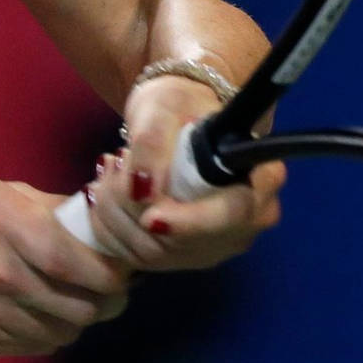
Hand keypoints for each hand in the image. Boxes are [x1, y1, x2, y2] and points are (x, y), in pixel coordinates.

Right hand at [0, 180, 131, 355]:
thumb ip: (48, 207)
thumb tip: (100, 217)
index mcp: (9, 224)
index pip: (83, 263)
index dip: (114, 274)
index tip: (125, 270)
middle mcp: (2, 271)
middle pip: (81, 305)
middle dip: (106, 301)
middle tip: (110, 291)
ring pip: (63, 331)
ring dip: (78, 319)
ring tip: (75, 301)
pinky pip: (35, 345)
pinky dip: (49, 333)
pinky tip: (42, 314)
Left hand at [84, 74, 283, 269]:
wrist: (175, 119)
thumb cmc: (180, 106)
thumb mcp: (165, 105)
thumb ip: (153, 142)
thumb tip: (141, 190)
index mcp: (261, 180)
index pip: (233, 214)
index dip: (192, 222)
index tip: (151, 217)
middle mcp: (245, 224)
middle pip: (185, 242)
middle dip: (134, 209)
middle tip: (112, 164)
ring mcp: (214, 245)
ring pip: (154, 253)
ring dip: (114, 213)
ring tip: (106, 169)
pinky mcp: (182, 256)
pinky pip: (136, 257)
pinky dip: (108, 227)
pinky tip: (101, 192)